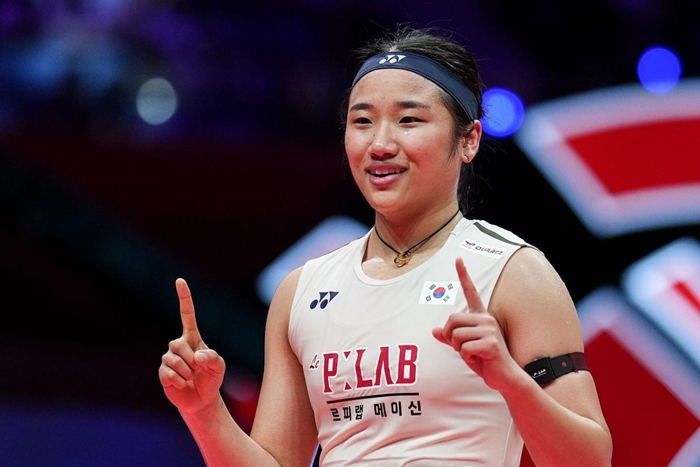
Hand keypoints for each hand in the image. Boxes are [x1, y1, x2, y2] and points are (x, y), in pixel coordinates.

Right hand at [158, 278, 225, 412]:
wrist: (201, 399)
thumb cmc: (211, 378)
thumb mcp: (219, 366)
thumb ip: (212, 358)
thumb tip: (196, 355)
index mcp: (192, 337)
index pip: (187, 314)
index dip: (184, 298)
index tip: (180, 281)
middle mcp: (178, 345)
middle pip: (178, 344)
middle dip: (191, 360)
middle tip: (198, 370)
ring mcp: (168, 358)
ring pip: (174, 360)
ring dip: (187, 373)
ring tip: (191, 378)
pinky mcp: (162, 373)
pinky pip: (169, 374)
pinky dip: (180, 382)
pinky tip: (183, 385)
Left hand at [432, 257, 519, 390]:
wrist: (504, 377)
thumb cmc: (485, 360)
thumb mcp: (464, 347)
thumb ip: (450, 338)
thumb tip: (434, 331)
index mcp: (480, 316)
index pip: (471, 291)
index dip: (463, 275)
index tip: (458, 258)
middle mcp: (486, 319)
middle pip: (451, 320)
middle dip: (450, 337)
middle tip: (462, 348)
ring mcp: (489, 330)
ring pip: (455, 335)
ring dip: (459, 349)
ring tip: (473, 354)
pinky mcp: (491, 343)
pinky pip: (464, 348)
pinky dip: (466, 357)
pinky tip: (480, 359)